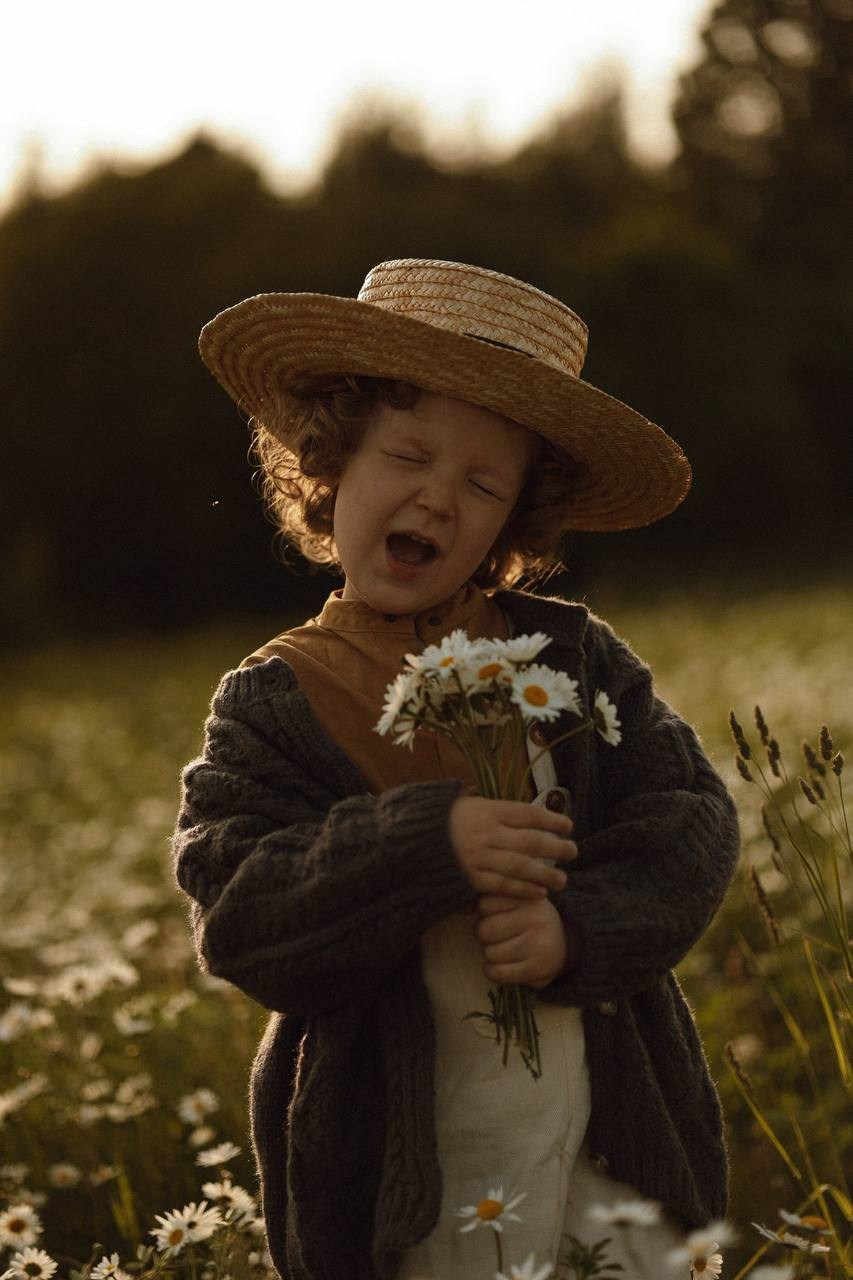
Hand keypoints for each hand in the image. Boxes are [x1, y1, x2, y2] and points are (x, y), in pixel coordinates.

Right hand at [449, 795, 575, 898]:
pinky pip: (503, 885)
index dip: (551, 820)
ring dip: (545, 874)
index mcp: (488, 810)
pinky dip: (523, 890)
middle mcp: (487, 833)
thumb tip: (514, 807)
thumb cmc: (440, 819)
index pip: (528, 813)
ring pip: (521, 866)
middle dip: (556, 848)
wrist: (410, 842)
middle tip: (573, 852)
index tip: (568, 826)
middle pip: (530, 841)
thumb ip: (491, 805)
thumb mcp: (464, 801)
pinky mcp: (472, 878)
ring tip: (563, 880)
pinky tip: (540, 893)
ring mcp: (480, 856)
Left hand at [474, 894, 570, 988]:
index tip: (497, 914)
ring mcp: (537, 945)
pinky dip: (492, 971)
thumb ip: (497, 894)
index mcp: (527, 897)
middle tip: (498, 935)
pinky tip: (498, 966)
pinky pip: (497, 973)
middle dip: (484, 935)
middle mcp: (535, 918)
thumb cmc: (530, 919)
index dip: (484, 913)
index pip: (484, 904)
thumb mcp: (519, 898)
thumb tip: (471, 890)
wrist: (565, 945)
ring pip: (490, 953)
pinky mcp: (536, 969)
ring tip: (504, 948)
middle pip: (484, 930)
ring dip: (491, 954)